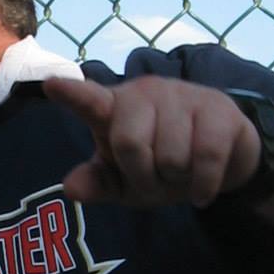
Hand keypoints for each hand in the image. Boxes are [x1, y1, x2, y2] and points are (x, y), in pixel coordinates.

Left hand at [42, 75, 259, 207]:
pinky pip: (206, 158)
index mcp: (114, 109)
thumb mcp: (125, 182)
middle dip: (143, 175)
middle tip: (155, 175)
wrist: (222, 158)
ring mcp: (182, 95)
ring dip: (177, 180)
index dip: (72, 94)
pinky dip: (203, 185)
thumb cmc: (160, 166)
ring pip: (171, 157)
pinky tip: (201, 188)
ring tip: (182, 171)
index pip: (89, 101)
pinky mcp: (218, 108)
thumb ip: (97, 183)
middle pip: (129, 144)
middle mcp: (145, 94)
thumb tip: (70, 188)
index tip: (51, 84)